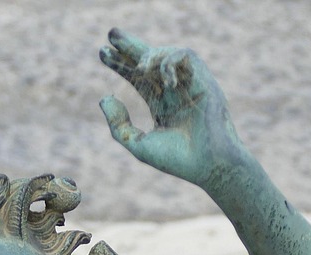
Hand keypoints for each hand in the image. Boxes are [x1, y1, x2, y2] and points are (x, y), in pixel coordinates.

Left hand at [98, 29, 238, 184]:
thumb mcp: (139, 144)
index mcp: (162, 106)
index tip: (102, 53)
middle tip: (111, 33)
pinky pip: (184, 56)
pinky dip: (171, 64)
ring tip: (140, 68)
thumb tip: (104, 98)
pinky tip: (166, 82)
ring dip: (149, 56)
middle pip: (149, 62)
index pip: (139, 79)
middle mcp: (174, 91)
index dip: (121, 65)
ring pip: (165, 55)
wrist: (208, 164)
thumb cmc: (178, 160)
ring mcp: (189, 83)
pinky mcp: (203, 77)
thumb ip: (119, 125)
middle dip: (130, 47)